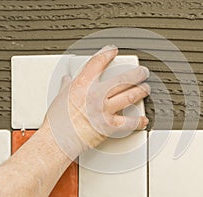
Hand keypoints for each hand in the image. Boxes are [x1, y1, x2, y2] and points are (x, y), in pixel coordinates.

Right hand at [43, 45, 149, 159]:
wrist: (57, 140)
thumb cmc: (57, 121)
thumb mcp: (59, 97)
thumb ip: (66, 85)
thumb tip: (67, 79)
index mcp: (82, 85)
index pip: (98, 62)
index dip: (107, 53)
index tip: (113, 50)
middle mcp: (96, 95)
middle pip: (122, 79)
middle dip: (136, 73)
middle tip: (142, 72)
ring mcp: (104, 110)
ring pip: (130, 96)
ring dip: (141, 91)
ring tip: (146, 88)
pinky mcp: (109, 126)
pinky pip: (129, 122)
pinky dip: (139, 121)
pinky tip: (143, 118)